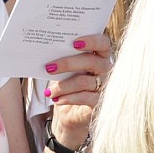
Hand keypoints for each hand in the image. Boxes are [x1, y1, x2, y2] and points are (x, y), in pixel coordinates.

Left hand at [41, 33, 111, 147]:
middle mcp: (106, 68)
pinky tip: (57, 99)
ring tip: (49, 91)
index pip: (102, 43)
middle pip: (91, 61)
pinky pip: (84, 97)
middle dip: (67, 63)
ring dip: (63, 86)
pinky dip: (68, 98)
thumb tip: (47, 52)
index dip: (91, 41)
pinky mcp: (101, 101)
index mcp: (100, 55)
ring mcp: (105, 85)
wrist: (70, 111)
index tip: (74, 43)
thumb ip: (63, 58)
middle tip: (49, 68)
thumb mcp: (65, 69)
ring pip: (83, 81)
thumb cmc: (68, 82)